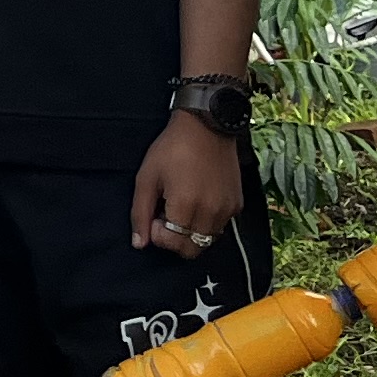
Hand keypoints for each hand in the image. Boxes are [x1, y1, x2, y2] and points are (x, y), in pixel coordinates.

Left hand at [131, 109, 243, 257]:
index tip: (153, 215)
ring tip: (181, 204)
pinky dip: (207, 222)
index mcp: (187, 206)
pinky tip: (197, 199)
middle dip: (175, 239)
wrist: (207, 127)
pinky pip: (220, 227)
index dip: (158, 234)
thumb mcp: (146, 177)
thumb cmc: (171, 149)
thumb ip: (140, 213)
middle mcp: (211, 213)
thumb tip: (139, 244)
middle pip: (192, 250)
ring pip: (207, 240)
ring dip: (191, 232)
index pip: (174, 244)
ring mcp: (228, 210)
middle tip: (166, 213)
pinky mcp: (238, 204)